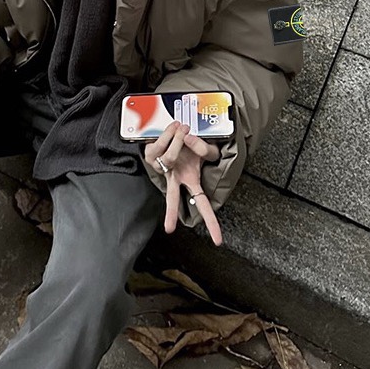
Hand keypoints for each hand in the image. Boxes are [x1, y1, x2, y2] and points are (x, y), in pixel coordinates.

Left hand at [145, 121, 222, 244]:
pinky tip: (175, 127)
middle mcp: (175, 177)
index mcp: (191, 180)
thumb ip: (207, 150)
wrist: (174, 129)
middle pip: (172, 197)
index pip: (202, 203)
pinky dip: (170, 134)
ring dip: (178, 142)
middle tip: (169, 229)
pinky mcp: (151, 155)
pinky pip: (162, 144)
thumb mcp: (208, 149)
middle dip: (171, 212)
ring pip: (170, 156)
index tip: (218, 240)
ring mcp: (162, 167)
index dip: (212, 222)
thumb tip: (191, 143)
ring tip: (183, 128)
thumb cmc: (191, 144)